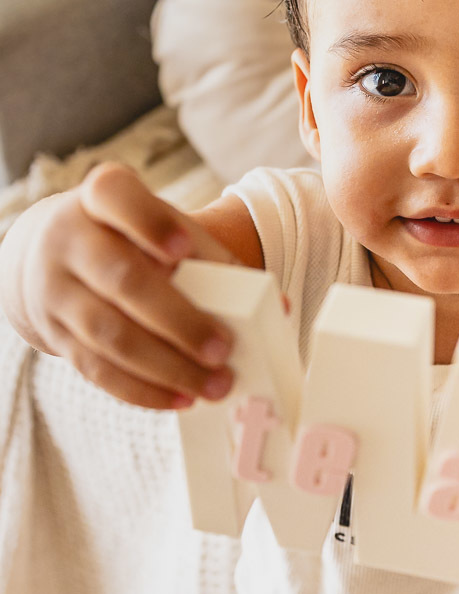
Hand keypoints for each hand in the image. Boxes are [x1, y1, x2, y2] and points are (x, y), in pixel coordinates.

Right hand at [13, 162, 241, 409]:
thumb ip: (209, 256)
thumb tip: (275, 305)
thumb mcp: (159, 227)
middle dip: (178, 320)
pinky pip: (97, 369)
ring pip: (109, 334)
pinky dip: (142, 389)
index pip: (115, 195)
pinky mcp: (53, 335)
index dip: (148, 222)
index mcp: (101, 197)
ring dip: (167, 366)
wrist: (48, 255)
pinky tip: (180, 398)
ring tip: (215, 384)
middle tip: (224, 349)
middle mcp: (69, 239)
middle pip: (122, 280)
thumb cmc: (129, 238)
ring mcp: (54, 289)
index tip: (182, 250)